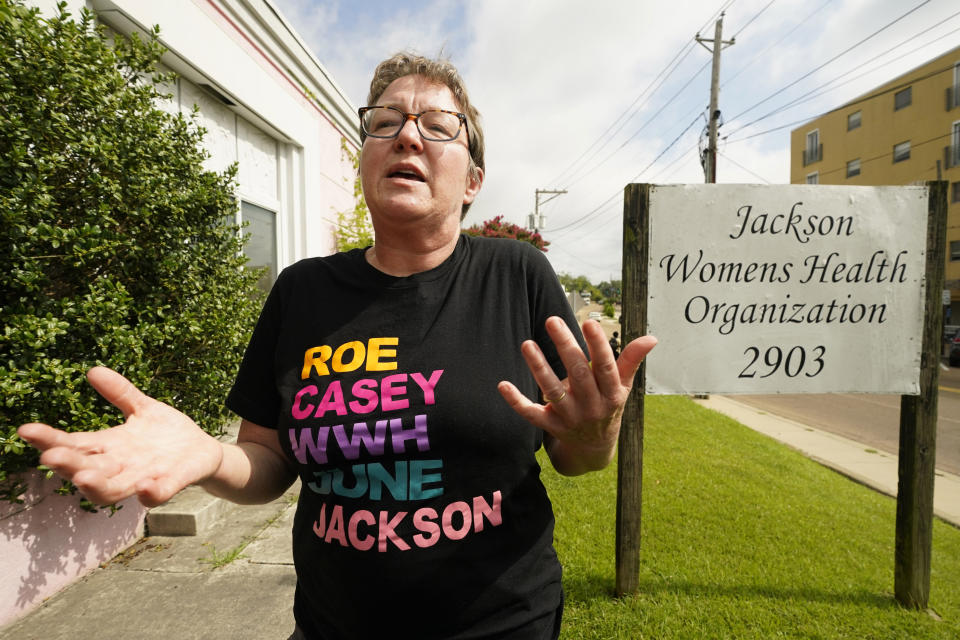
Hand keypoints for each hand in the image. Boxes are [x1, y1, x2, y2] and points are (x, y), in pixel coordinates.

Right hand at [17, 367, 223, 506]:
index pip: (75, 445)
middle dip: (69, 465)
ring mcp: (146, 477)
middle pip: (87, 470)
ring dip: (98, 485)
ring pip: (114, 488)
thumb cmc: (166, 433)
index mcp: (110, 447)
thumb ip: (120, 393)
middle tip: (50, 458)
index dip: (50, 439)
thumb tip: (92, 370)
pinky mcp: (173, 482)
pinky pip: (160, 492)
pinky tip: (145, 488)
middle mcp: (122, 466)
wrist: (203, 451)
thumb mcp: (143, 408)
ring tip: (84, 478)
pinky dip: (152, 492)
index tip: (26, 429)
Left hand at [497, 317, 656, 474]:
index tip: (589, 323)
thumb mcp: (623, 387)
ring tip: (527, 344)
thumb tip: (652, 338)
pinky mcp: (551, 425)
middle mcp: (591, 406)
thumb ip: (631, 361)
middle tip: (552, 320)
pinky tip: (503, 385)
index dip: (598, 346)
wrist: (595, 450)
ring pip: (553, 391)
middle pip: (577, 374)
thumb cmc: (608, 407)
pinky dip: (516, 401)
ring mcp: (570, 417)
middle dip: (565, 346)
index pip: (606, 368)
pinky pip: (532, 414)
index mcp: (611, 394)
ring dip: (538, 368)